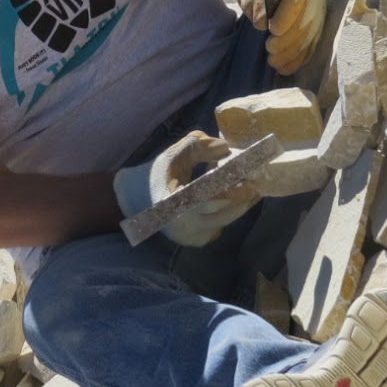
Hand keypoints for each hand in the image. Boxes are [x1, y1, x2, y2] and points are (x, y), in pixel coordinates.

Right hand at [113, 131, 257, 245]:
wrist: (133, 201)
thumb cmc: (154, 175)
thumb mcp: (173, 155)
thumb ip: (197, 146)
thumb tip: (226, 148)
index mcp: (175, 204)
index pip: (211, 198)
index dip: (232, 187)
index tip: (247, 173)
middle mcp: (185, 226)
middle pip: (227, 211)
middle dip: (243, 193)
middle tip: (254, 176)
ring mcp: (192, 237)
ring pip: (228, 218)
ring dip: (238, 200)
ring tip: (242, 183)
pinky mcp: (197, 241)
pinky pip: (221, 224)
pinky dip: (227, 209)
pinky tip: (225, 196)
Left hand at [235, 0, 326, 74]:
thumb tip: (262, 23)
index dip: (287, 14)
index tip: (273, 30)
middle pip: (306, 18)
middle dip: (288, 38)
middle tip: (269, 49)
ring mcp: (319, 9)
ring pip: (310, 34)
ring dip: (292, 52)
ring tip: (273, 62)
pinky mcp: (318, 24)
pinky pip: (312, 43)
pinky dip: (299, 58)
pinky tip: (285, 68)